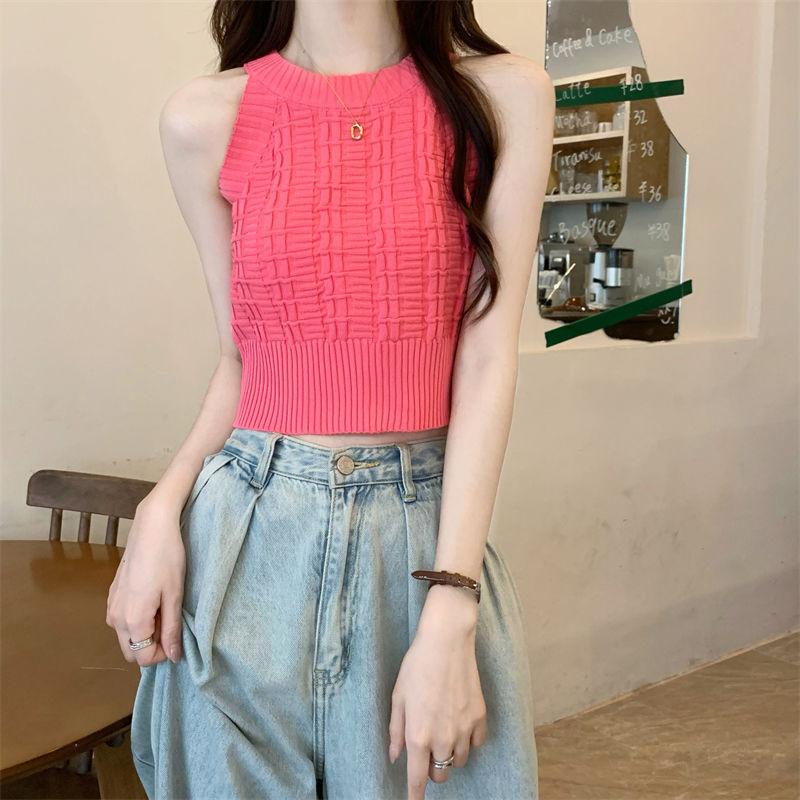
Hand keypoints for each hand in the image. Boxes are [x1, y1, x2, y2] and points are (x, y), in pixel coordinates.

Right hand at [106, 497, 185, 666]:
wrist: (152, 527)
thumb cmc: (167, 558)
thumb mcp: (175, 595)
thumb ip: (171, 629)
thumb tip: (174, 656)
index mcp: (132, 620)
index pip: (143, 658)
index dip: (163, 654)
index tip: (177, 637)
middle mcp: (115, 618)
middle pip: (131, 651)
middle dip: (152, 646)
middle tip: (171, 623)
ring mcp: (111, 605)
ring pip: (126, 636)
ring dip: (145, 632)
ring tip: (164, 608)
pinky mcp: (112, 593)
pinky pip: (123, 619)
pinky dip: (137, 619)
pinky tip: (153, 598)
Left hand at [388, 585, 485, 799]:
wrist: (447, 642)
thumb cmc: (417, 666)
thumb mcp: (398, 697)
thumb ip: (396, 730)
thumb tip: (395, 756)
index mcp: (418, 735)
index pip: (417, 779)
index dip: (414, 796)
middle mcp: (443, 738)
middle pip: (441, 774)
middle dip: (432, 769)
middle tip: (426, 748)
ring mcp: (464, 729)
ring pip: (459, 760)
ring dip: (449, 754)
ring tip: (443, 730)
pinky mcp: (480, 717)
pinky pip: (476, 743)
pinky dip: (468, 740)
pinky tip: (460, 722)